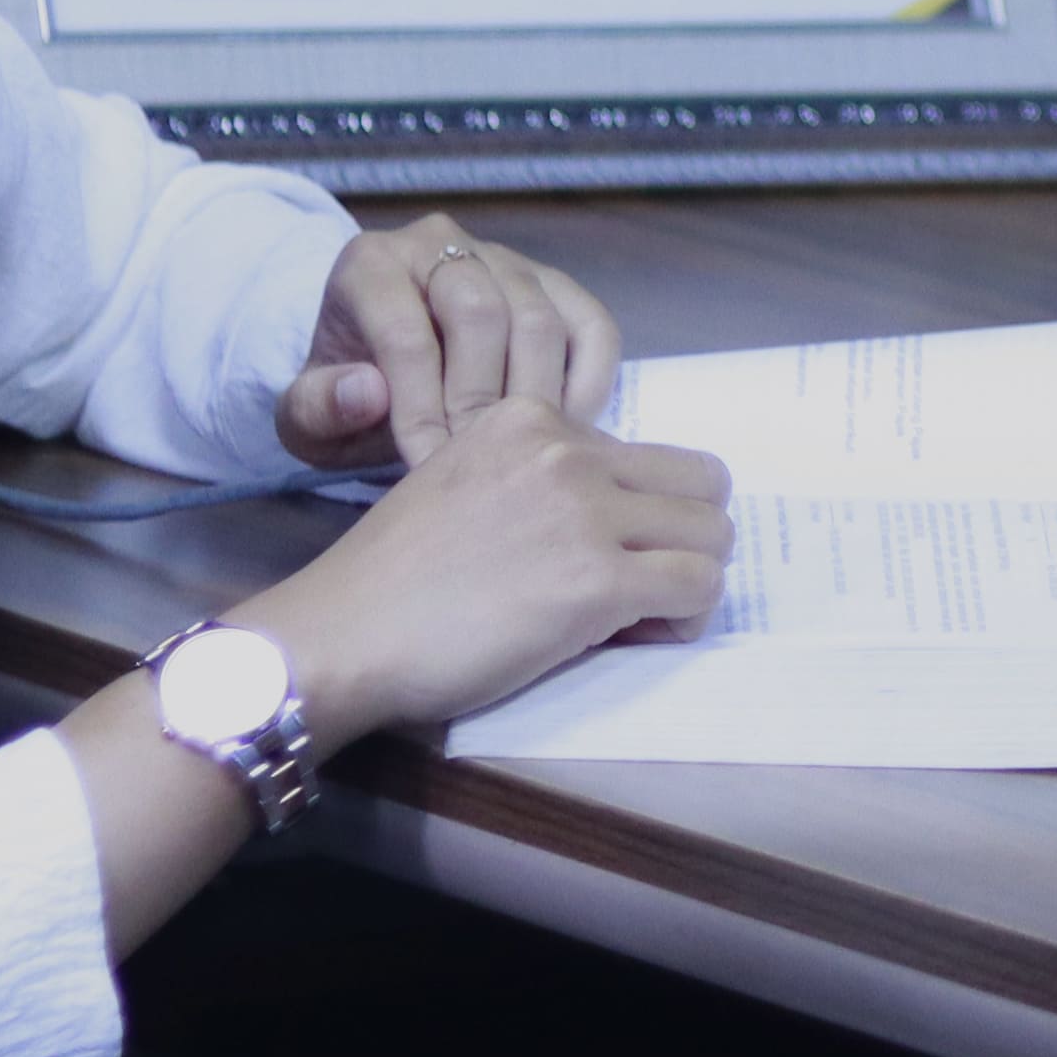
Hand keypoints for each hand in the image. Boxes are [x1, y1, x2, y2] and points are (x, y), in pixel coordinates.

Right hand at [236, 395, 731, 749]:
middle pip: (702, 482)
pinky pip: (698, 587)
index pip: (644, 453)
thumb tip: (609, 525)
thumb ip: (535, 485)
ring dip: (690, 579)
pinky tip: (638, 637)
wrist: (342, 634)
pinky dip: (684, 619)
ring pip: (714, 534)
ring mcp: (586, 512)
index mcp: (530, 419)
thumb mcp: (464, 486)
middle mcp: (566, 450)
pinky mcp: (598, 580)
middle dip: (686, 537)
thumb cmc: (390, 580)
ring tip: (642, 616)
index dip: (638, 513)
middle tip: (645, 584)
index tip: (600, 557)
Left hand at [280, 215, 620, 466]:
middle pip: (480, 312)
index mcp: (370, 265)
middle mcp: (441, 244)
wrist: (380, 367)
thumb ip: (319, 407)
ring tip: (520, 455)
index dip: (419, 407)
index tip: (428, 468)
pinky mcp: (558, 284)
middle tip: (479, 465)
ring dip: (535, 398)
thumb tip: (370, 393)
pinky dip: (588, 382)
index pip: (405, 333)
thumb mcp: (305, 415)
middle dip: (481, 399)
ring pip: (539, 319)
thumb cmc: (346, 394)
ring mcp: (507, 259)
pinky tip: (565, 430)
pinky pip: (592, 326)